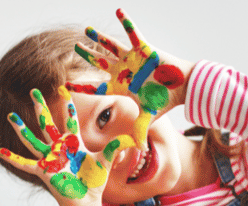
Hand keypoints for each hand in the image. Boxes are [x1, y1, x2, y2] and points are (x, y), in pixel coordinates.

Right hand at [0, 87, 134, 205]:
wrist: (86, 202)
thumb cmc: (94, 182)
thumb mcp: (106, 162)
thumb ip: (116, 148)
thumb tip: (133, 139)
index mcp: (74, 144)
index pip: (70, 121)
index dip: (68, 107)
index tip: (64, 92)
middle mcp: (59, 149)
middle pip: (48, 124)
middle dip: (41, 108)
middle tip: (34, 91)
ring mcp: (50, 159)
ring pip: (33, 140)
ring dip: (22, 129)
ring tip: (10, 117)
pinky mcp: (44, 171)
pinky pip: (25, 164)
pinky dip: (13, 158)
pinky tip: (1, 151)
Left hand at [68, 8, 193, 148]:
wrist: (183, 86)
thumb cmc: (165, 100)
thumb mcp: (149, 116)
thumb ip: (140, 130)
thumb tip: (138, 150)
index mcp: (121, 85)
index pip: (96, 87)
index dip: (81, 87)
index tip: (64, 86)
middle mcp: (123, 70)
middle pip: (99, 62)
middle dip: (87, 55)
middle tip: (75, 48)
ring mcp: (132, 58)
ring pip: (111, 46)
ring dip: (99, 38)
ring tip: (87, 30)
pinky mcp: (143, 48)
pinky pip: (133, 32)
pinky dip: (126, 21)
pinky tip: (118, 10)